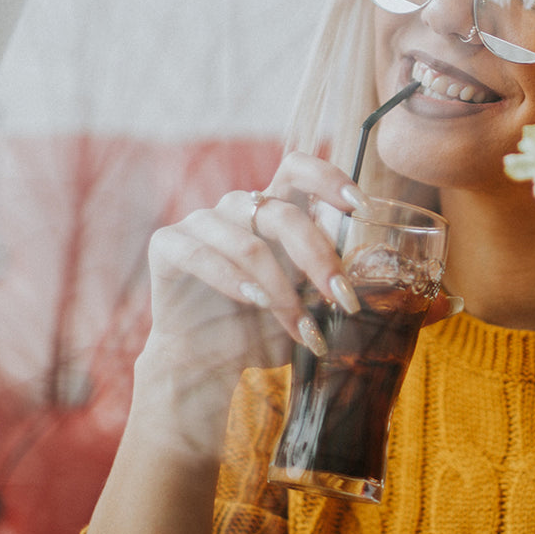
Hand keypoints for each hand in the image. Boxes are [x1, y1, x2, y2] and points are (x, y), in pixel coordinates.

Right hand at [143, 151, 367, 394]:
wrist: (207, 363)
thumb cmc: (262, 329)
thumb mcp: (306, 305)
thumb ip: (327, 284)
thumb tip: (368, 284)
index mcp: (272, 210)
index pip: (298, 170)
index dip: (329, 178)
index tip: (362, 206)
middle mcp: (237, 208)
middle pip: (284, 215)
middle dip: (320, 259)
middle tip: (344, 298)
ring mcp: (200, 223)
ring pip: (250, 245)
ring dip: (282, 290)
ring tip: (301, 327)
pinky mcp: (167, 245)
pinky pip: (202, 255)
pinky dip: (234, 281)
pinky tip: (256, 303)